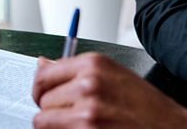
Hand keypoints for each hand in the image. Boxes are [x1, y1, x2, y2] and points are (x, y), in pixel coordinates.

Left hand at [31, 53, 186, 128]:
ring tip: (78, 125)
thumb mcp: (110, 73)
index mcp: (92, 64)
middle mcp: (88, 84)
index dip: (41, 89)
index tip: (45, 96)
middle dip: (51, 110)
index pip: (43, 74)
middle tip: (69, 115)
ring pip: (44, 121)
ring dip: (56, 126)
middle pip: (43, 99)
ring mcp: (88, 112)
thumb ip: (73, 69)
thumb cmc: (146, 105)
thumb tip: (41, 64)